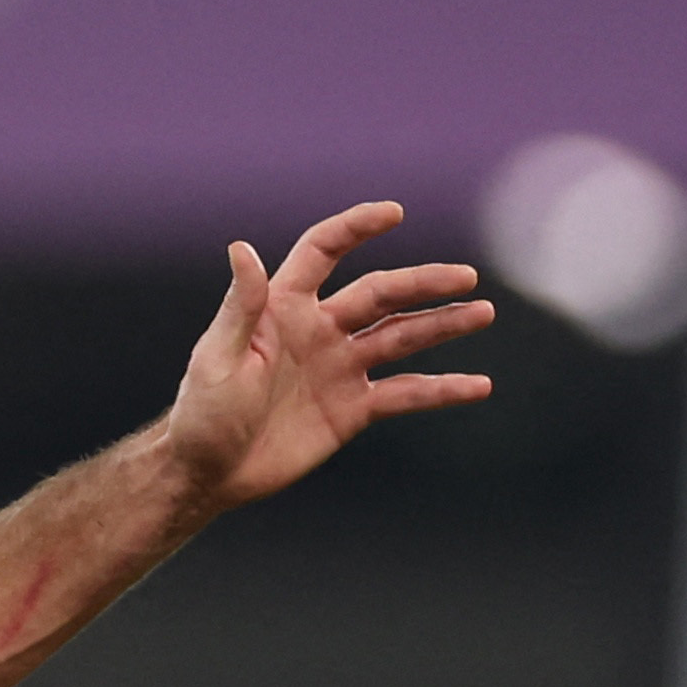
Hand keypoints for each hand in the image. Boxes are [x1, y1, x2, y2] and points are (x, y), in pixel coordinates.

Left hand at [165, 201, 492, 512]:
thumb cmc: (203, 412)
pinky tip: (479, 385)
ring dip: (443, 325)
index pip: (324, 252)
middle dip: (424, 283)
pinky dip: (442, 390)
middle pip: (380, 294)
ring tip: (483, 313)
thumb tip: (241, 248)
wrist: (209, 473)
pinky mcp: (353, 408)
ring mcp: (341, 367)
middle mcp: (320, 328)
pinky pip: (406, 394)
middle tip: (467, 277)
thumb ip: (241, 306)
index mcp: (284, 306)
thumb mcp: (217, 357)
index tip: (394, 213)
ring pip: (402, 337)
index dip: (356, 229)